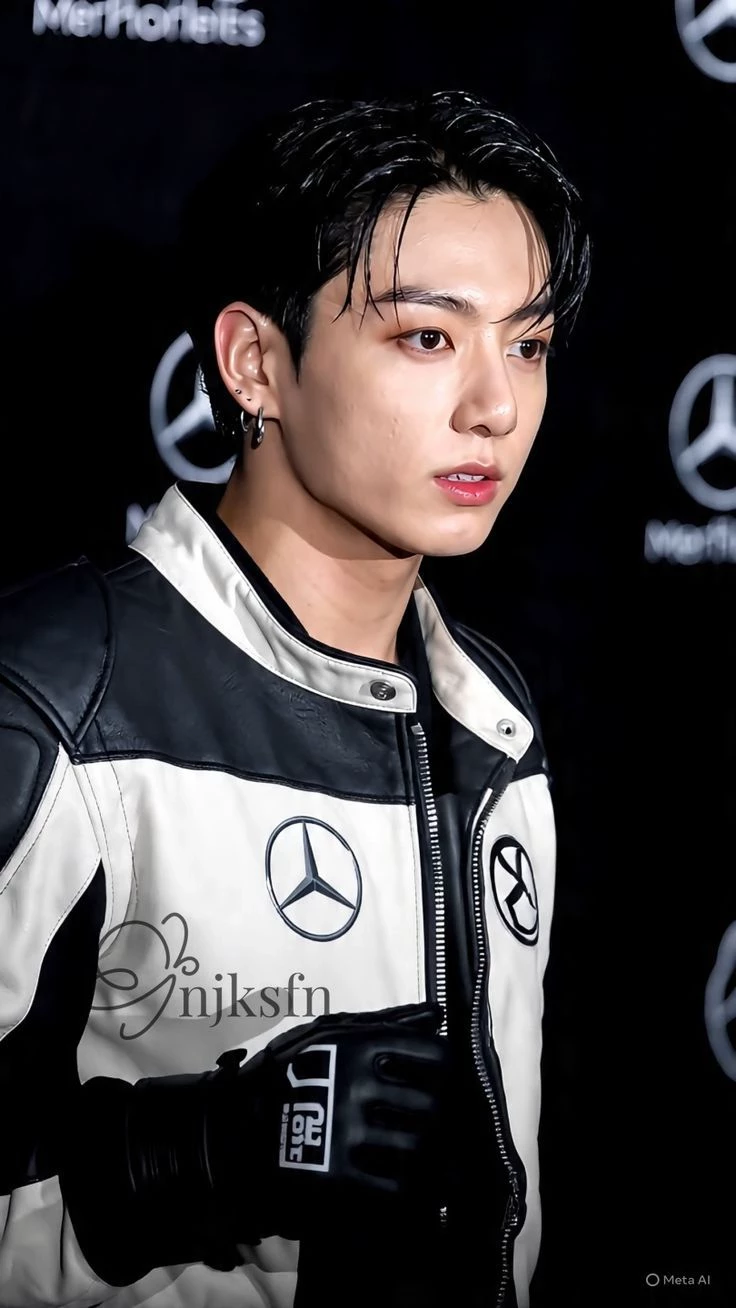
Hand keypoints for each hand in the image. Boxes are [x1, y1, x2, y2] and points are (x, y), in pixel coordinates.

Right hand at [208, 1001, 449, 1239]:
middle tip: (435, 1125)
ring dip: (431, 1156)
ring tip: (433, 1159)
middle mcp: (357, 1086)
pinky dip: (415, 1191)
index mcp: (359, 1046)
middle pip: (434, 1106)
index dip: (446, 1072)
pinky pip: (398, 1188)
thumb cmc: (290, 1072)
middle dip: (441, 1118)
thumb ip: (386, 1023)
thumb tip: (437, 1014)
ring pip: (420, 1148)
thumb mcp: (330, 1033)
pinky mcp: (337, 1178)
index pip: (435, 1057)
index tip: (441, 1082)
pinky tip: (417, 1187)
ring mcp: (347, 1134)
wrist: (236, 1126)